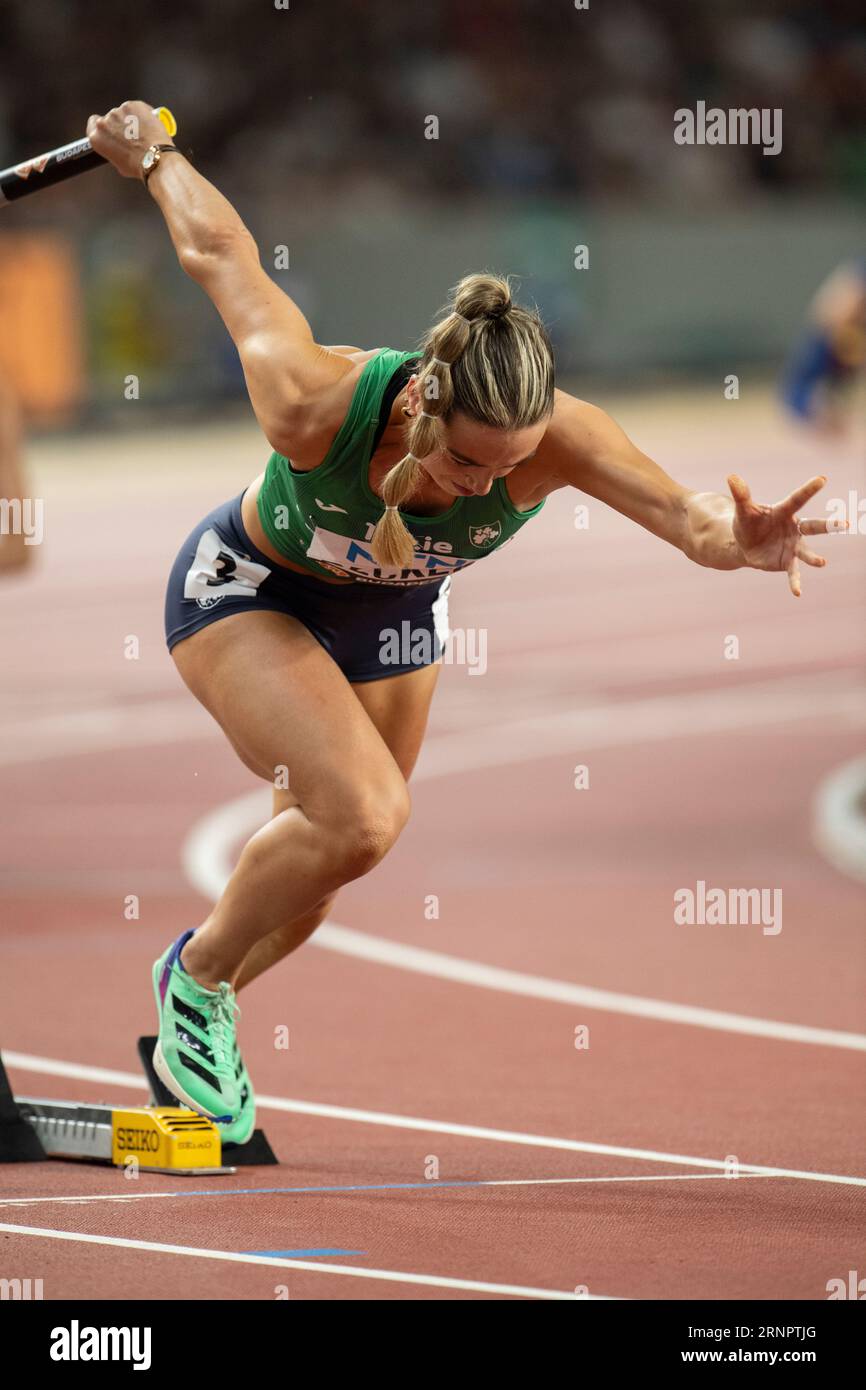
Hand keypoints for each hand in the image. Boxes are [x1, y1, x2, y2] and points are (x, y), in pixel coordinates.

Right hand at [86, 101, 172, 179]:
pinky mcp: (133, 105)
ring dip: (132, 119)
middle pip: (111, 118)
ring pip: (124, 112)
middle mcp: (104, 122)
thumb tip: (119, 146)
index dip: (103, 127)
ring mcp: (119, 111)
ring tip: (143, 134)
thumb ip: (112, 149)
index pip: (93, 123)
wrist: (154, 158)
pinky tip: (149, 126)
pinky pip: (137, 108)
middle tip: (132, 137)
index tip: (111, 130)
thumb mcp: (118, 163)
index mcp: (96, 136)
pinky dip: (143, 114)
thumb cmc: (137, 165)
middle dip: (120, 125)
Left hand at [727, 472, 842, 597]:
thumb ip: (741, 495)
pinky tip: (798, 593)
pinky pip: (793, 573)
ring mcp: (793, 546)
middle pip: (813, 526)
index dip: (809, 489)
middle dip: (829, 526)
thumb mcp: (743, 510)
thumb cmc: (748, 523)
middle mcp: (794, 529)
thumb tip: (732, 476)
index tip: (822, 479)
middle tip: (846, 524)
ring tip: (822, 562)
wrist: (745, 544)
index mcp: (785, 512)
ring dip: (814, 558)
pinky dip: (795, 582)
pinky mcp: (787, 562)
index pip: (798, 499)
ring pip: (807, 551)